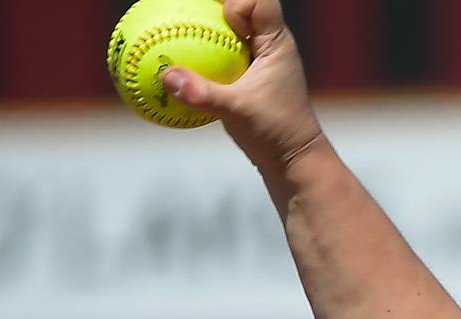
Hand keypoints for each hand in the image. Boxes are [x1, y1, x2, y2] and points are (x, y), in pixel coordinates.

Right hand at [160, 0, 324, 173]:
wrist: (294, 161)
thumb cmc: (275, 134)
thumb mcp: (236, 112)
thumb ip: (202, 93)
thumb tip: (166, 76)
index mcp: (277, 44)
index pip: (260, 2)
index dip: (238, 2)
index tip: (219, 18)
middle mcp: (270, 47)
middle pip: (241, 10)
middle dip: (212, 10)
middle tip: (178, 13)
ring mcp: (260, 62)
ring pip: (230, 34)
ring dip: (205, 32)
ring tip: (169, 31)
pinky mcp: (249, 78)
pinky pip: (221, 58)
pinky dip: (201, 57)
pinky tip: (172, 66)